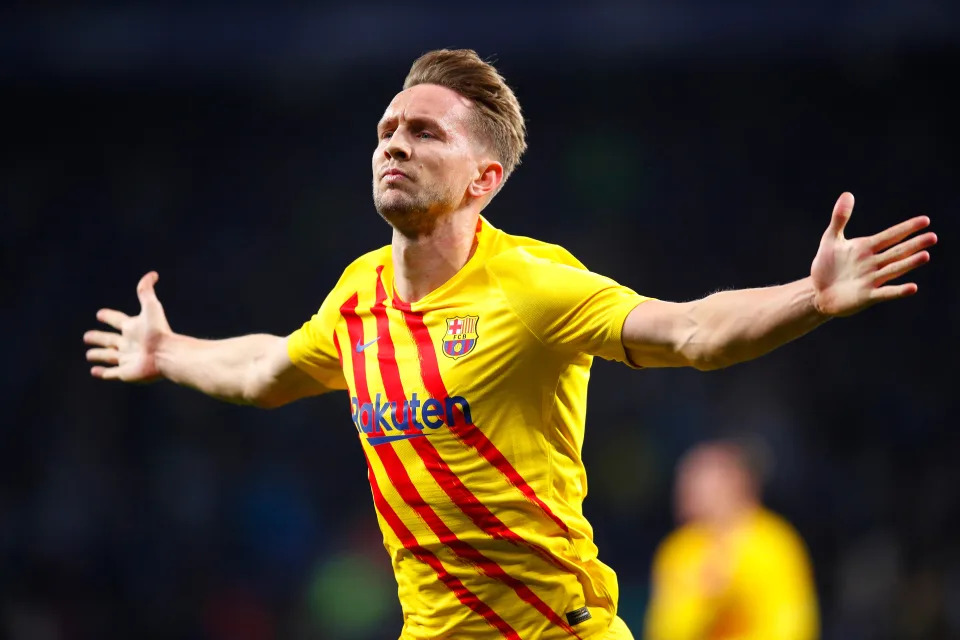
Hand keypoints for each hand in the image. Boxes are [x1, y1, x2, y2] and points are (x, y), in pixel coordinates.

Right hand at [84, 271, 171, 381]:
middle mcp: (129, 344)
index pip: (118, 320)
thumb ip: (146, 291)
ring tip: (89, 354)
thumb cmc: (158, 331)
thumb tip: (152, 274)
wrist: (166, 355)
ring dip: (99, 355)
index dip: (109, 316)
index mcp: (133, 328)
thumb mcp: (151, 307)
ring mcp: (127, 359)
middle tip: (86, 336)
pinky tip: (94, 371)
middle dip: (98, 337)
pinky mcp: (126, 373)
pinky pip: (111, 374)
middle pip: (110, 340)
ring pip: (109, 357)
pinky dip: (102, 373)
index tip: (100, 314)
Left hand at [811, 192, 936, 316]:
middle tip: (933, 237)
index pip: (890, 235)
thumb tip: (847, 194)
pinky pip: (885, 293)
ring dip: (909, 263)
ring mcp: (872, 280)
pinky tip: (912, 288)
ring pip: (894, 269)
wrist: (817, 292)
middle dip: (914, 244)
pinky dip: (898, 291)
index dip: (906, 228)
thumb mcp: (831, 239)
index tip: (925, 220)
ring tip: (926, 255)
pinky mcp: (867, 296)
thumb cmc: (827, 265)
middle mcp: (873, 263)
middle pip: (897, 252)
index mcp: (866, 248)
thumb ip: (840, 218)